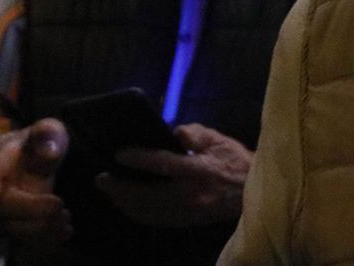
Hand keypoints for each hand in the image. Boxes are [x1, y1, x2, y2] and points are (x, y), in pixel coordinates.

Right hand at [0, 119, 71, 244]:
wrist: (39, 156)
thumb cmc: (40, 141)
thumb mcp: (48, 130)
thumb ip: (47, 134)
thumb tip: (49, 150)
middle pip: (4, 206)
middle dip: (31, 210)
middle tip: (59, 204)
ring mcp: (8, 207)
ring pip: (15, 226)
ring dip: (41, 228)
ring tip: (66, 219)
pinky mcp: (20, 221)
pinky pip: (28, 235)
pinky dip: (47, 237)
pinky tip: (67, 229)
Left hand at [96, 124, 251, 227]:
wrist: (252, 193)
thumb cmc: (236, 162)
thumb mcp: (220, 140)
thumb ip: (196, 134)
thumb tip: (173, 131)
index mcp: (199, 171)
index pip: (163, 164)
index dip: (138, 159)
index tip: (119, 154)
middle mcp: (190, 195)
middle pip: (146, 195)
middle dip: (120, 187)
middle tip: (101, 178)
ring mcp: (186, 212)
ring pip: (146, 211)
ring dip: (123, 202)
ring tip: (109, 190)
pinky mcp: (184, 222)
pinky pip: (153, 219)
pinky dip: (135, 211)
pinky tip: (126, 203)